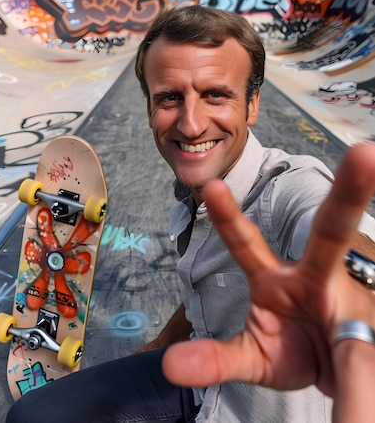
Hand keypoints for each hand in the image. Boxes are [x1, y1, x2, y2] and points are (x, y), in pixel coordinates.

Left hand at [162, 143, 374, 397]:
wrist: (333, 370)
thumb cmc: (292, 349)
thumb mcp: (252, 359)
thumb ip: (215, 360)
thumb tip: (169, 366)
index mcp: (277, 279)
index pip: (246, 243)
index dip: (228, 217)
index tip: (212, 186)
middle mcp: (316, 275)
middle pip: (332, 230)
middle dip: (349, 192)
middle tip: (365, 154)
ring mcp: (349, 291)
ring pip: (366, 267)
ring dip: (373, 268)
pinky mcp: (370, 322)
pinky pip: (368, 355)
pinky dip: (367, 370)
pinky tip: (363, 278)